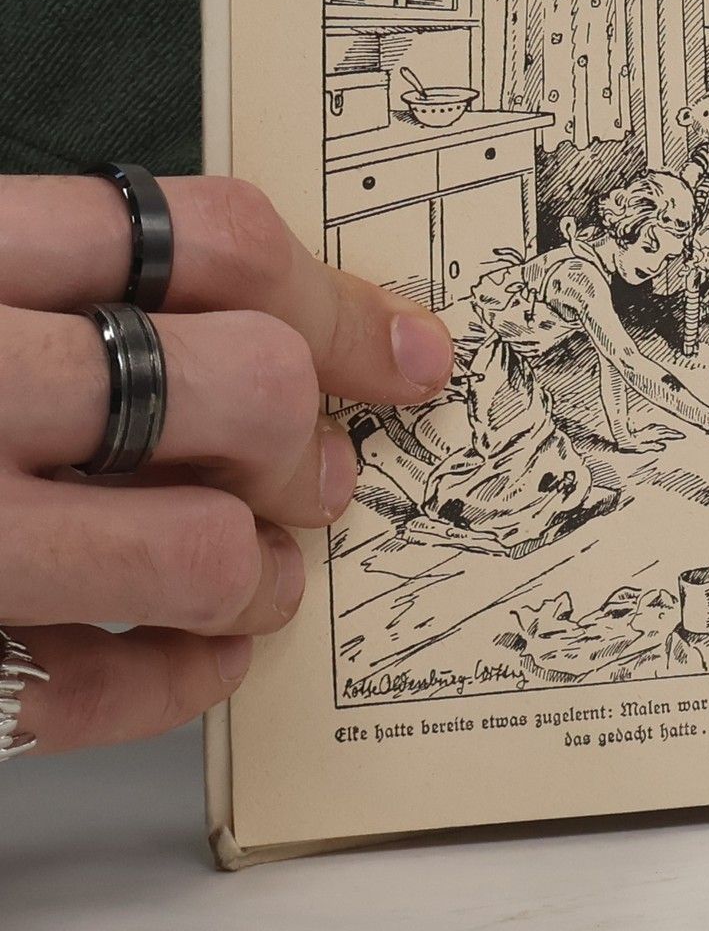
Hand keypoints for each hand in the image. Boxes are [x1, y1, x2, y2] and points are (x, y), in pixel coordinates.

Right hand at [0, 177, 453, 751]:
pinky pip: (105, 690)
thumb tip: (301, 343)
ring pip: (206, 550)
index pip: (207, 240)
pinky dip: (180, 678)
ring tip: (249, 572)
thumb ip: (81, 293)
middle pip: (247, 384)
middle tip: (318, 475)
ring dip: (259, 572)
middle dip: (308, 442)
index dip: (337, 301)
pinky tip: (192, 653)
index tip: (405, 353)